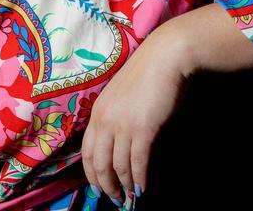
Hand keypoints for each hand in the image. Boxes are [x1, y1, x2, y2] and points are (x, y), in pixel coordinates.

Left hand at [81, 26, 189, 204]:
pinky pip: (137, 162)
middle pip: (98, 163)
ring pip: (118, 166)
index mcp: (97, 112)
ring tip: (131, 197)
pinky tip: (144, 188)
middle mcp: (105, 120)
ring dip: (125, 186)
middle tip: (116, 199)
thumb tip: (121, 145)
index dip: (92, 174)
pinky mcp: (143, 128)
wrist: (165, 57)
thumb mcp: (121, 98)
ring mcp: (122, 125)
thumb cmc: (148, 75)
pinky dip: (140, 179)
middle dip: (106, 186)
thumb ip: (117, 119)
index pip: (87, 152)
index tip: (99, 188)